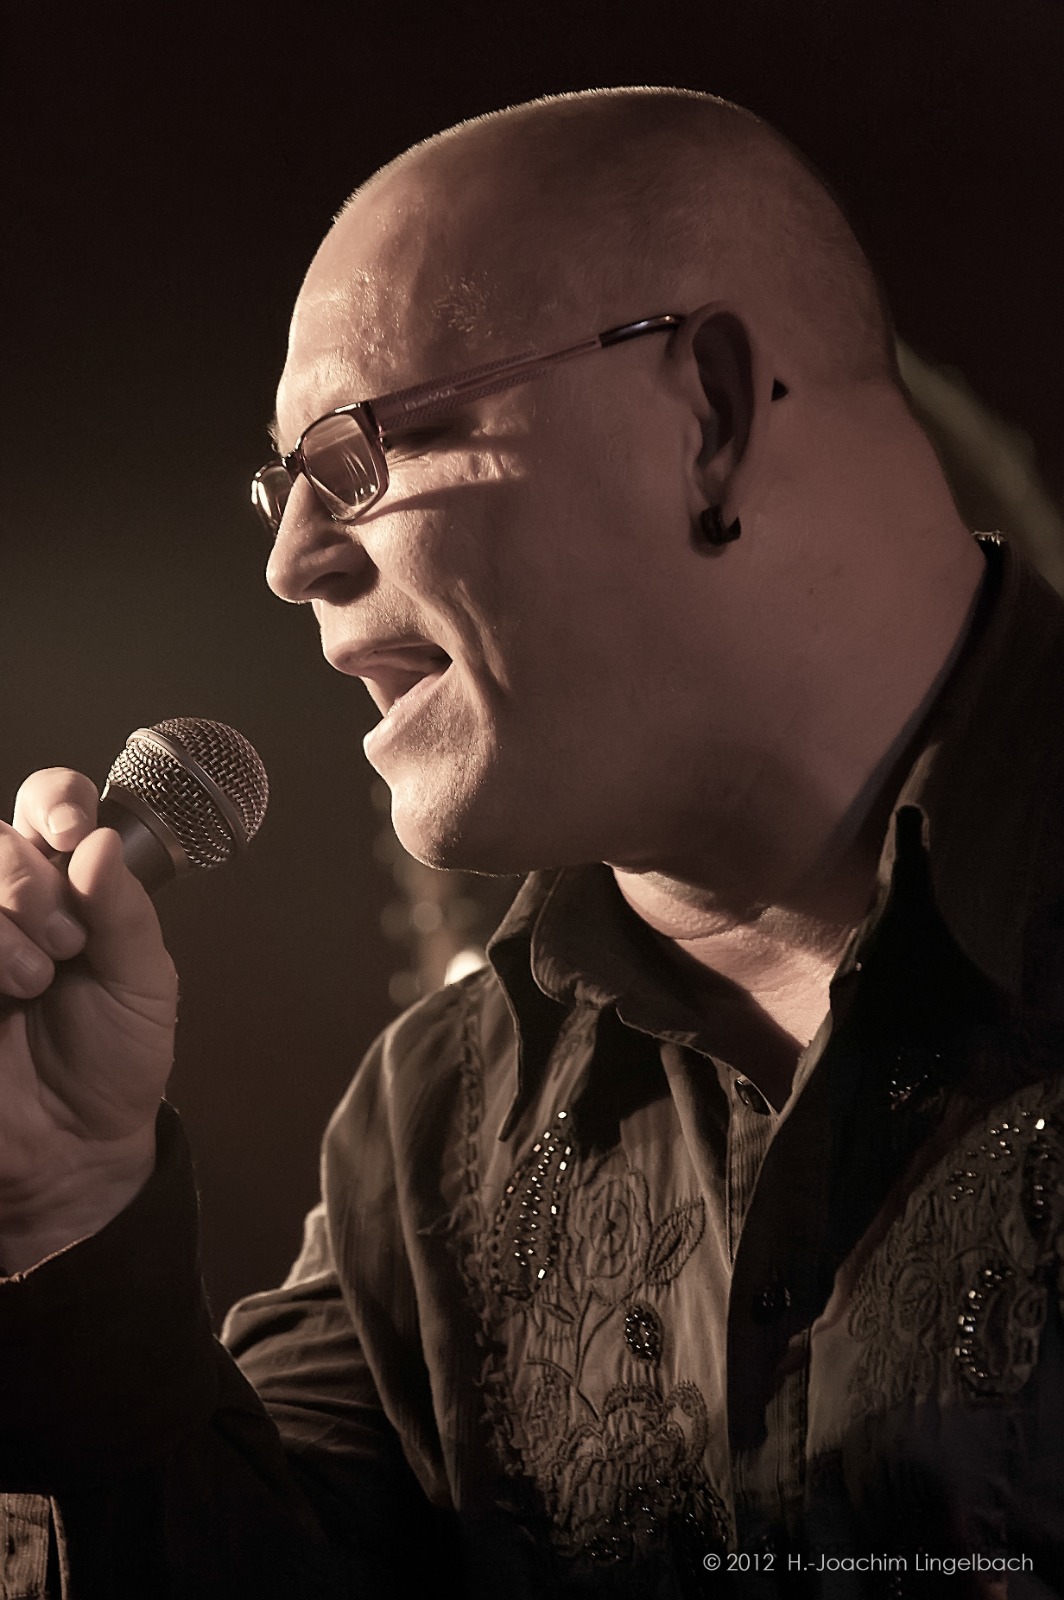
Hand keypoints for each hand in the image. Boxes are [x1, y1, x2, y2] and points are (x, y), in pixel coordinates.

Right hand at [0, 768, 177, 1272]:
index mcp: (68, 886)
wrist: (75, 1149)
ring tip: (34, 981)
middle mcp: (9, 902)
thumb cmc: (113, 1062)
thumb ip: (124, 912)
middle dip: (32, 883)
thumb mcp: (144, 984)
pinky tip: (3, 995)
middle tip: (66, 944)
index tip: (73, 836)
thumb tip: (101, 843)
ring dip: (3, 926)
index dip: (56, 804)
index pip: (49, 803)